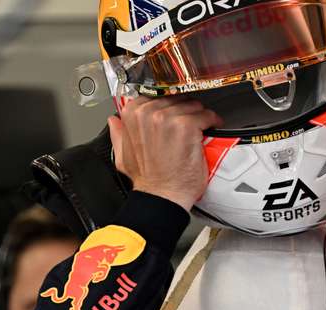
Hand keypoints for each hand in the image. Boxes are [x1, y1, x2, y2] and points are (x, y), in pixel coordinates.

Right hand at [108, 96, 222, 211]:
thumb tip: (114, 121)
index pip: (155, 96)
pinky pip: (205, 115)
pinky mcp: (186, 126)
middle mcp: (148, 113)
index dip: (167, 106)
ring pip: (191, 105)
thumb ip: (119, 135)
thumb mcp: (122, 156)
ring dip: (198, 116)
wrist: (162, 196)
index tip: (174, 113)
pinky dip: (211, 121)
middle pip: (175, 99)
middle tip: (189, 124)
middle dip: (184, 110)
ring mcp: (168, 118)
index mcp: (131, 115)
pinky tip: (210, 128)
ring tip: (199, 128)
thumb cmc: (147, 180)